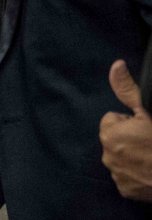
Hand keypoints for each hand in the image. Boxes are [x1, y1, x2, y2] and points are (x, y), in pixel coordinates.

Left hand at [100, 60, 151, 201]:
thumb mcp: (147, 113)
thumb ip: (127, 89)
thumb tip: (116, 64)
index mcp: (109, 133)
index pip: (113, 120)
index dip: (130, 122)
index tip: (144, 129)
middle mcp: (107, 155)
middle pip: (115, 138)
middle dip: (129, 139)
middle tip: (149, 144)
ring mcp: (116, 175)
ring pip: (120, 157)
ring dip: (132, 156)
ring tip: (150, 157)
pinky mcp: (125, 190)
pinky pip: (126, 176)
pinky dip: (135, 174)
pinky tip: (149, 171)